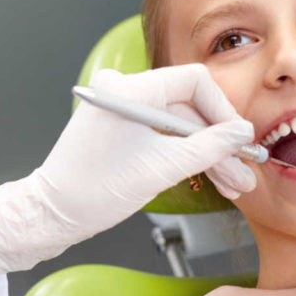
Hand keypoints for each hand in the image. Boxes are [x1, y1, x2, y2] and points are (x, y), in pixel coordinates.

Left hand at [0, 64, 255, 271]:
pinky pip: (162, 134)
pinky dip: (184, 155)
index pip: (194, 81)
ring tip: (234, 184)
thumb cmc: (94, 191)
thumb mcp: (161, 169)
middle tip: (243, 170)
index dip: (223, 110)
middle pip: (189, 107)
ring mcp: (122, 109)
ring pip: (179, 125)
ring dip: (206, 154)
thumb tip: (240, 134)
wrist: (52, 214)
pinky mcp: (121, 128)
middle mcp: (125, 90)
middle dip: (218, 142)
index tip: (239, 140)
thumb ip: (208, 148)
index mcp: (130, 89)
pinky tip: (211, 177)